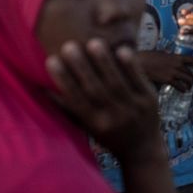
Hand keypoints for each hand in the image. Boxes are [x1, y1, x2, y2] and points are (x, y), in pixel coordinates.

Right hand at [46, 39, 161, 164]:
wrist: (143, 150)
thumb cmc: (109, 135)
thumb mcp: (86, 126)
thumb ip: (67, 108)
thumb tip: (41, 87)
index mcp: (95, 124)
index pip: (76, 100)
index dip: (63, 80)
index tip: (51, 60)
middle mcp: (113, 117)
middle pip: (95, 89)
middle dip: (81, 67)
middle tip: (69, 45)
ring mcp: (134, 108)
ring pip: (116, 83)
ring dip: (105, 62)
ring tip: (94, 42)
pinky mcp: (150, 100)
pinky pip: (139, 80)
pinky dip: (131, 65)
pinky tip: (122, 49)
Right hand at [135, 51, 192, 91]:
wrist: (140, 62)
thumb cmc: (147, 57)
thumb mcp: (161, 54)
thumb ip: (169, 58)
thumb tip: (171, 60)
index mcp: (176, 56)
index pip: (192, 59)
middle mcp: (177, 64)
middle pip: (190, 72)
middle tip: (192, 81)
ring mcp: (173, 72)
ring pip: (188, 79)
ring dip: (190, 84)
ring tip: (189, 87)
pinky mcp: (168, 80)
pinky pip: (180, 86)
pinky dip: (183, 89)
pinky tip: (184, 91)